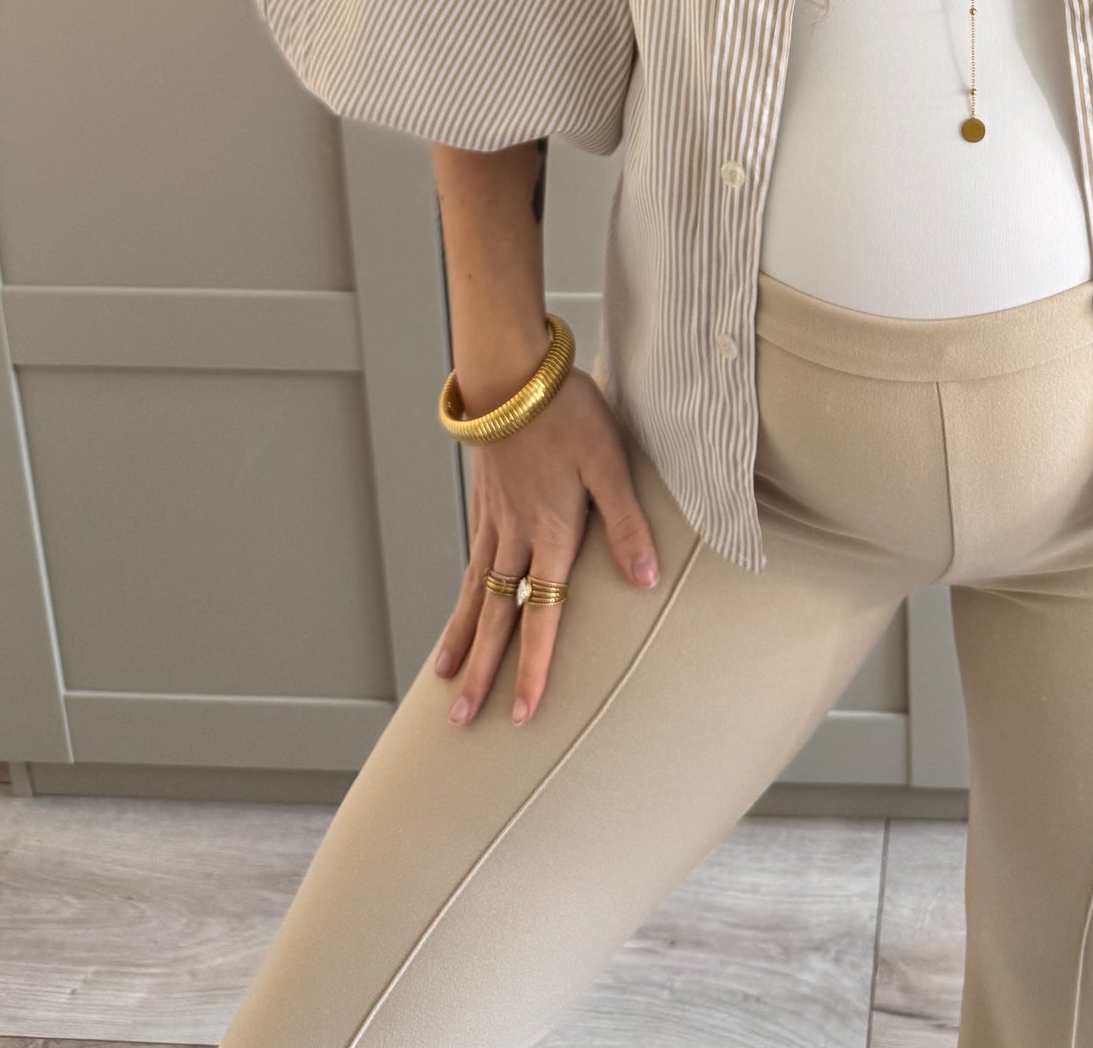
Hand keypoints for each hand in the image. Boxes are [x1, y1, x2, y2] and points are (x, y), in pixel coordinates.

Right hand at [431, 368, 657, 728]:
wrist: (510, 371)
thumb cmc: (568, 411)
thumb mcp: (610, 462)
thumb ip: (626, 522)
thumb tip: (646, 580)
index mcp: (551, 532)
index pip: (542, 615)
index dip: (533, 667)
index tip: (523, 713)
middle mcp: (516, 534)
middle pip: (497, 616)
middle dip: (483, 672)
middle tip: (463, 721)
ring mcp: (494, 517)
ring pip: (476, 591)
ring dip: (463, 639)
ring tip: (446, 678)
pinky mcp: (485, 498)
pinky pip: (471, 559)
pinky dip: (464, 593)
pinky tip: (463, 604)